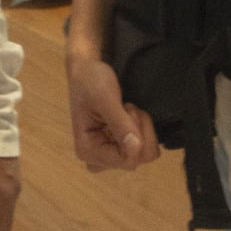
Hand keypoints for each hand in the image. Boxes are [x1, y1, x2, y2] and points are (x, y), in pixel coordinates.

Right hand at [66, 54, 158, 171]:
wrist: (87, 70)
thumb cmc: (91, 81)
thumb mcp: (105, 98)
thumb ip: (120, 124)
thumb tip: (136, 149)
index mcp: (88, 151)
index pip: (127, 160)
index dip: (137, 136)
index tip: (127, 109)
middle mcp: (97, 159)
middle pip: (137, 159)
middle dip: (139, 130)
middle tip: (127, 107)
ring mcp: (108, 154)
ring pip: (144, 154)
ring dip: (142, 128)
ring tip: (127, 110)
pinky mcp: (117, 147)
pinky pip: (143, 148)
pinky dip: (143, 130)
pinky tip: (129, 116)